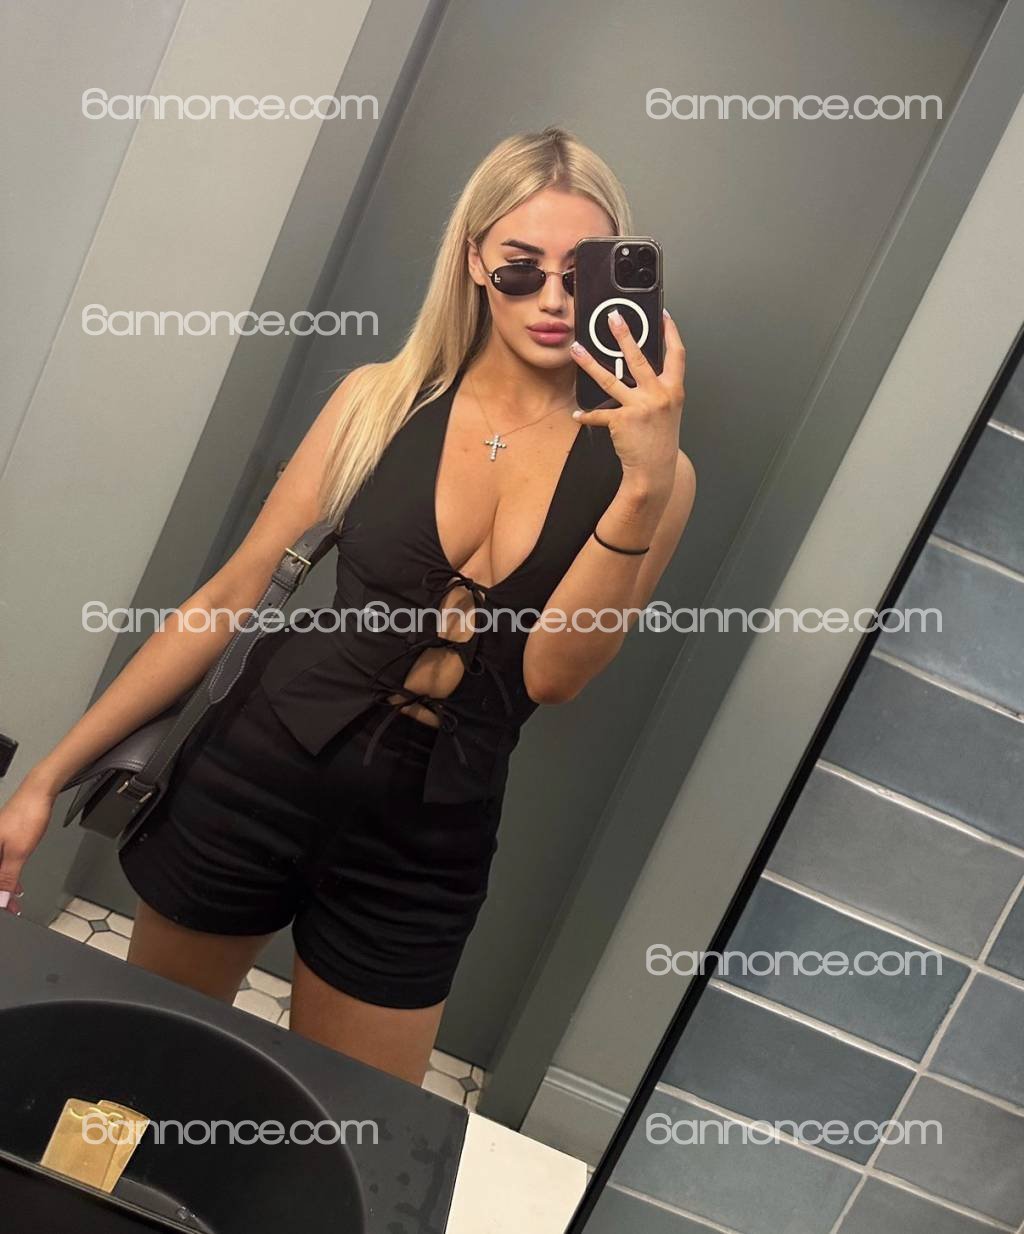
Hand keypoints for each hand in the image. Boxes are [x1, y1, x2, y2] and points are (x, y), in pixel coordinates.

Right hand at [0, 780, 56, 914]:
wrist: (38, 793)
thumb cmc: (27, 815)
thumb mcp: (17, 853)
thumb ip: (7, 878)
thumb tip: (1, 900)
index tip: (5, 909)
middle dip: (0, 894)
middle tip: (9, 909)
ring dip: (3, 888)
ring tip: (13, 903)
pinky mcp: (1, 841)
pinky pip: (0, 864)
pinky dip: (6, 877)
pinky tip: (15, 887)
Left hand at [569, 307, 685, 485]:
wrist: (655, 470)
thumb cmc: (660, 441)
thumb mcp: (668, 411)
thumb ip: (659, 390)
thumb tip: (642, 370)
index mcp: (673, 390)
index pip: (676, 355)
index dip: (671, 333)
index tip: (663, 316)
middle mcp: (658, 396)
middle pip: (639, 359)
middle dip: (625, 335)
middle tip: (613, 318)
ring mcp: (640, 407)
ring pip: (610, 379)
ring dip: (590, 363)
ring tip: (577, 350)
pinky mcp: (623, 421)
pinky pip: (599, 415)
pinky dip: (588, 415)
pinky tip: (578, 414)